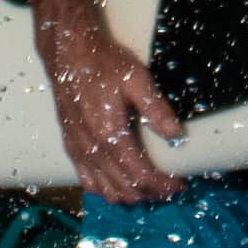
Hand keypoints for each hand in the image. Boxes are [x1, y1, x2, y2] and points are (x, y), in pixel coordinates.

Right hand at [37, 8, 172, 204]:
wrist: (67, 53)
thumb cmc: (102, 62)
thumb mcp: (136, 79)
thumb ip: (156, 109)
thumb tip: (176, 135)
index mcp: (110, 135)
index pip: (141, 176)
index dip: (163, 186)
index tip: (180, 185)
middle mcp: (92, 149)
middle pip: (126, 189)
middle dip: (151, 193)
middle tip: (170, 188)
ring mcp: (79, 151)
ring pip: (107, 191)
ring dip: (131, 195)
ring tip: (150, 188)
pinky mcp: (71, 147)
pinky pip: (88, 182)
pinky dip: (106, 190)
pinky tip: (119, 184)